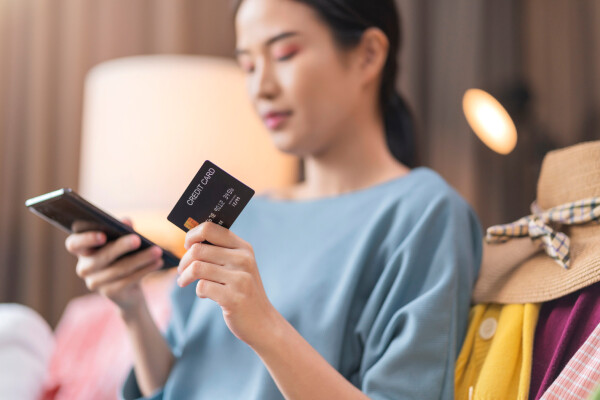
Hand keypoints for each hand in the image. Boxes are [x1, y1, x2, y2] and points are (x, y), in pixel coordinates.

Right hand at [65, 218, 164, 311]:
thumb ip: (122, 230)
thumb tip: (125, 222)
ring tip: (157, 251)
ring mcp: (95, 282)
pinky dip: (145, 270)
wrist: (129, 288)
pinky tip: (158, 262)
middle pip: (101, 257)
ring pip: (119, 269)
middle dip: (121, 247)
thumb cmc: (123, 256)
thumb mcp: (122, 241)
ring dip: (141, 259)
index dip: (86, 239)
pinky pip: (128, 280)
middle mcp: (84, 267)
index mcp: (83, 250)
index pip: (74, 244)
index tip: (103, 235)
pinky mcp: (109, 293)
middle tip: (138, 239)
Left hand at [177, 222, 279, 347]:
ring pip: (197, 268)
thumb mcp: (239, 266)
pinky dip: (198, 292)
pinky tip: (205, 295)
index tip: (187, 246)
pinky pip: (202, 287)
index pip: (210, 228)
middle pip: (198, 250)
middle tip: (182, 271)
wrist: (262, 322)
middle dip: (184, 261)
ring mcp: (240, 279)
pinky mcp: (233, 298)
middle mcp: (243, 260)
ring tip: (184, 282)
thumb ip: (220, 251)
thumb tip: (190, 240)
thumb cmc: (243, 291)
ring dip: (184, 276)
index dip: (192, 235)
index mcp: (243, 247)